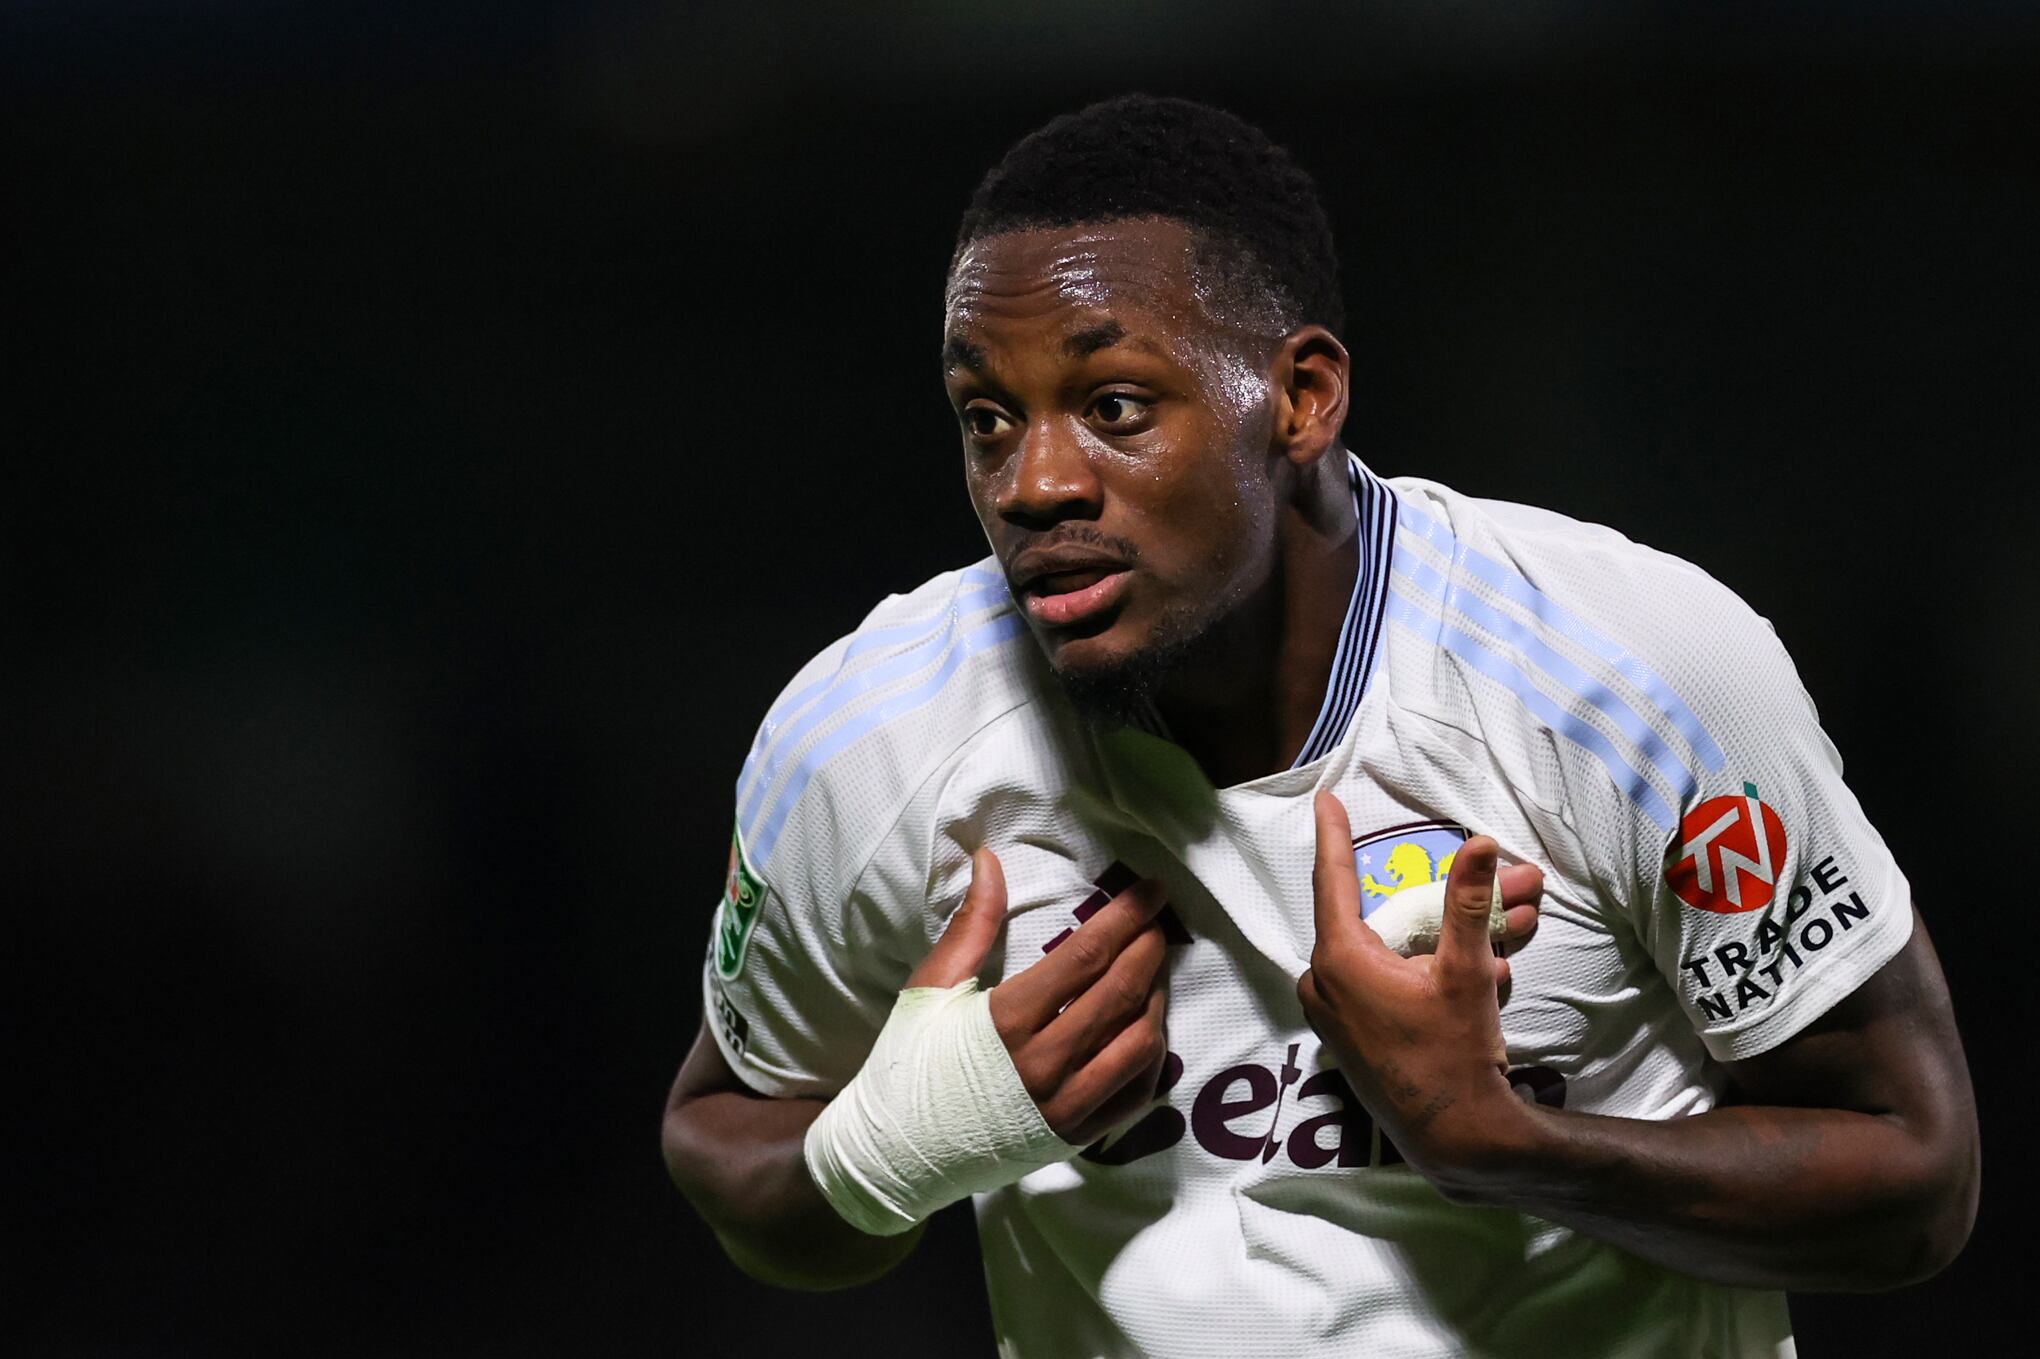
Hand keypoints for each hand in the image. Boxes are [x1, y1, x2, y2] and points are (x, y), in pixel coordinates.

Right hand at [911, 849, 1170, 1145]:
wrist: (899, 1154)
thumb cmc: (909, 1063)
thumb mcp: (931, 988)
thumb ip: (972, 924)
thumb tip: (990, 859)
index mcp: (1006, 1020)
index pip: (1086, 956)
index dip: (1126, 917)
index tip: (1151, 890)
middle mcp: (1044, 1064)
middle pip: (1122, 994)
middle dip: (1149, 948)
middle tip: (1158, 921)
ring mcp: (1066, 1106)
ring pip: (1141, 1042)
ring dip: (1156, 998)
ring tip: (1151, 972)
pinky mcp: (1077, 1137)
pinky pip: (1139, 1092)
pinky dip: (1154, 1054)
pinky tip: (1147, 1027)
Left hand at [1296, 792, 1544, 1193]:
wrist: (1457, 1139)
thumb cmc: (1455, 1054)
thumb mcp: (1466, 972)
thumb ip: (1469, 903)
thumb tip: (1481, 845)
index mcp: (1339, 959)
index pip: (1334, 879)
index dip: (1335, 835)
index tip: (1327, 800)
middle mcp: (1327, 983)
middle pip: (1395, 919)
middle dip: (1459, 900)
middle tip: (1518, 883)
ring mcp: (1340, 1013)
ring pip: (1404, 953)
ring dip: (1461, 939)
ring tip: (1524, 924)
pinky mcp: (1357, 1035)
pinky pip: (1398, 984)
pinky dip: (1440, 973)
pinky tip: (1497, 970)